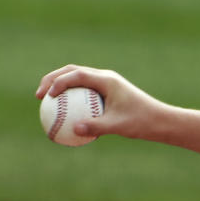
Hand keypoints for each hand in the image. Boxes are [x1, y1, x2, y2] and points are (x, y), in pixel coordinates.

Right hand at [35, 64, 167, 140]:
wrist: (160, 121)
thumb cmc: (142, 122)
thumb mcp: (118, 126)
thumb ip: (96, 126)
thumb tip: (74, 129)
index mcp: (107, 80)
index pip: (77, 74)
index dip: (58, 82)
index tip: (47, 96)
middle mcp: (106, 78)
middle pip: (72, 72)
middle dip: (53, 79)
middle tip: (39, 95)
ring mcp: (107, 85)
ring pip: (78, 81)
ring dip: (61, 87)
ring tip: (46, 102)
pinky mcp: (108, 94)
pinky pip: (85, 94)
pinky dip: (72, 100)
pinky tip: (63, 116)